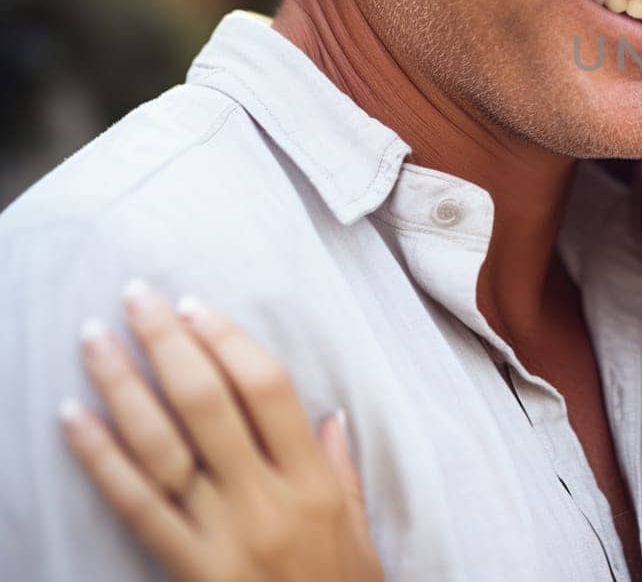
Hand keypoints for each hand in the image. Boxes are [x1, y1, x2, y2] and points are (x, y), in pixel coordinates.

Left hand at [59, 281, 382, 581]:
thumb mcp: (360, 532)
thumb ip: (343, 471)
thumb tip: (326, 415)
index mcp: (314, 481)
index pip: (269, 390)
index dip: (229, 340)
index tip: (196, 306)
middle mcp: (267, 499)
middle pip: (210, 404)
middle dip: (169, 343)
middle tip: (137, 296)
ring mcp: (222, 534)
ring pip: (164, 445)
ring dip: (124, 386)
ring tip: (94, 339)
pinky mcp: (188, 569)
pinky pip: (136, 506)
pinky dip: (100, 458)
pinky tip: (72, 418)